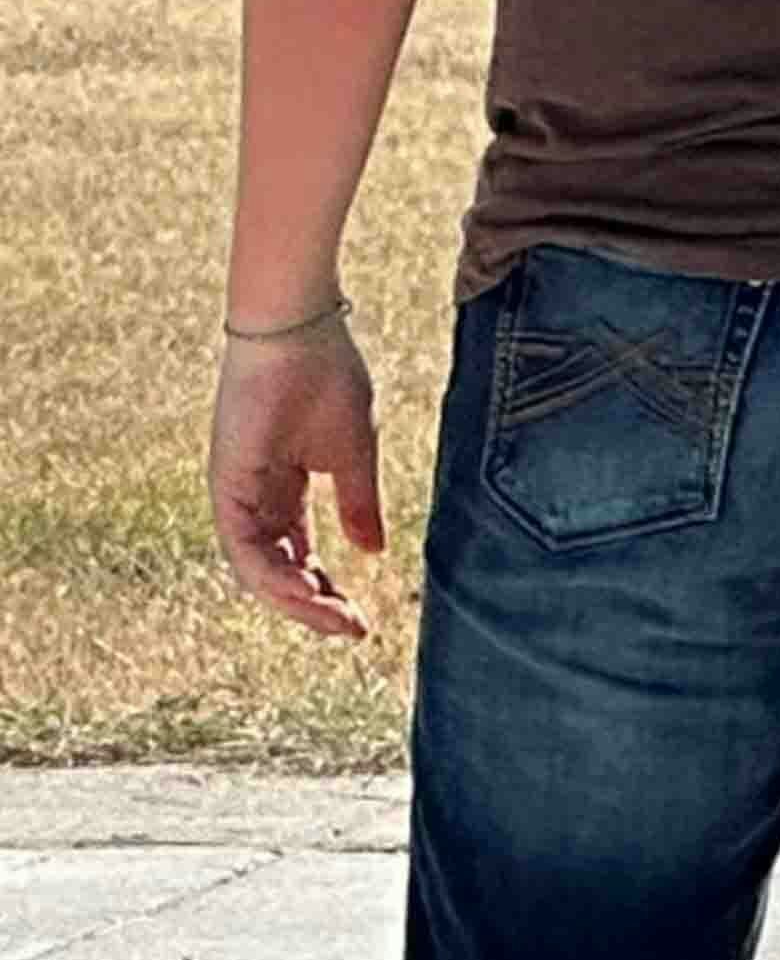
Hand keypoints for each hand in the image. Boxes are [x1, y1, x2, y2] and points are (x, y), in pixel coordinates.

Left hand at [209, 323, 385, 640]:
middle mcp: (254, 500)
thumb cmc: (329, 377)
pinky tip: (306, 588)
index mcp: (284, 491)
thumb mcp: (355, 453)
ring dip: (294, 600)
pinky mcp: (227, 483)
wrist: (300, 330)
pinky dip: (271, 571)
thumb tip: (371, 553)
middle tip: (353, 629)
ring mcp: (237, 493)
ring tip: (336, 619)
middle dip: (314, 606)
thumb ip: (359, 504)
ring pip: (256, 569)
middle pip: (276, 573)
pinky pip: (243, 544)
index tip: (362, 620)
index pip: (300, 557)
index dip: (328, 591)